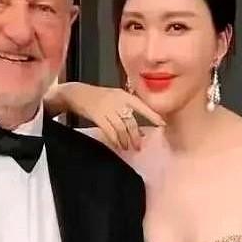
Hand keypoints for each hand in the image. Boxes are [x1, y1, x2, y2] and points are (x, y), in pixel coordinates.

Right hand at [47, 82, 164, 150]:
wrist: (78, 94)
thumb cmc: (98, 97)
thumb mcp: (115, 98)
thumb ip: (127, 111)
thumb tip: (140, 131)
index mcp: (124, 96)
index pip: (142, 106)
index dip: (153, 116)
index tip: (162, 124)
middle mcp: (117, 101)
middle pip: (131, 122)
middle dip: (136, 136)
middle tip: (139, 145)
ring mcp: (107, 109)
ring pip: (121, 128)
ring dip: (125, 140)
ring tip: (127, 147)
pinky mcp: (97, 116)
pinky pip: (109, 131)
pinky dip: (115, 140)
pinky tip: (117, 145)